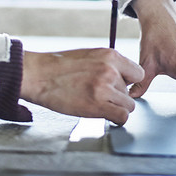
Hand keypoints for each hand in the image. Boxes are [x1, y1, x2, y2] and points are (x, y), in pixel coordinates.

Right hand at [21, 48, 144, 124]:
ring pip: (128, 106)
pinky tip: (105, 116)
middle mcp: (110, 70)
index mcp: (110, 55)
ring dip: (116, 108)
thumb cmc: (59, 67)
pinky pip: (122, 117)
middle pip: (130, 91)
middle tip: (99, 97)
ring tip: (99, 106)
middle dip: (118, 96)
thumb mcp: (89, 56)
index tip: (118, 87)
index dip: (128, 82)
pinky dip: (116, 120)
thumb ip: (108, 65)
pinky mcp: (97, 105)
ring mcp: (105, 87)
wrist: (38, 75)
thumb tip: (122, 79)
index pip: (137, 73)